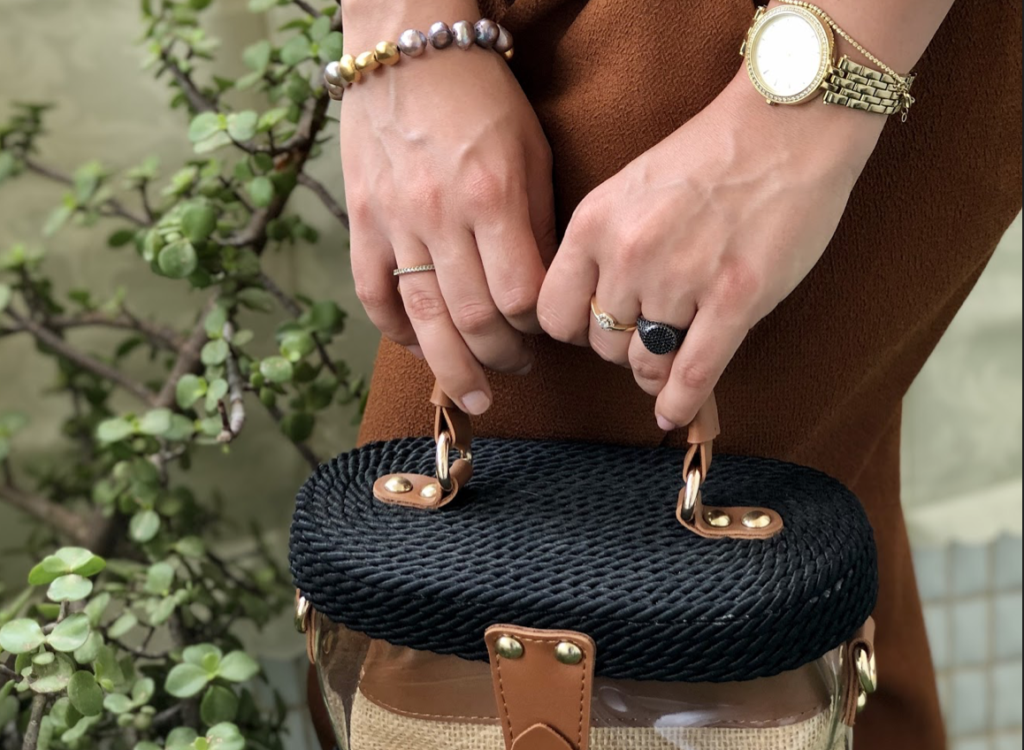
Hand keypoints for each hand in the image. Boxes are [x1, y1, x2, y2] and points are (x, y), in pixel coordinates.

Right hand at [341, 1, 554, 414]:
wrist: (406, 46)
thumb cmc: (481, 96)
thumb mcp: (532, 149)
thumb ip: (537, 223)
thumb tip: (541, 290)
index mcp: (493, 196)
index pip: (519, 295)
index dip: (537, 327)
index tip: (546, 331)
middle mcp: (441, 216)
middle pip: (473, 318)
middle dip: (501, 357)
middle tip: (516, 368)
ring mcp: (395, 221)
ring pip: (423, 318)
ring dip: (451, 367)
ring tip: (472, 395)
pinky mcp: (361, 220)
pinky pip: (374, 293)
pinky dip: (395, 330)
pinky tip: (417, 346)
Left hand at [538, 71, 884, 429]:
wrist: (787, 123)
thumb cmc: (710, 155)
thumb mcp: (630, 188)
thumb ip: (604, 245)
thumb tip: (592, 310)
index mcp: (595, 223)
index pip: (553, 314)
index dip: (573, 330)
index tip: (594, 327)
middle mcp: (630, 254)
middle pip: (601, 344)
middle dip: (621, 347)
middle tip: (647, 335)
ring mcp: (683, 279)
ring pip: (645, 363)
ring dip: (653, 371)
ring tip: (669, 361)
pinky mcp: (736, 299)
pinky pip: (693, 374)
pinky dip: (680, 404)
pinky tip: (672, 416)